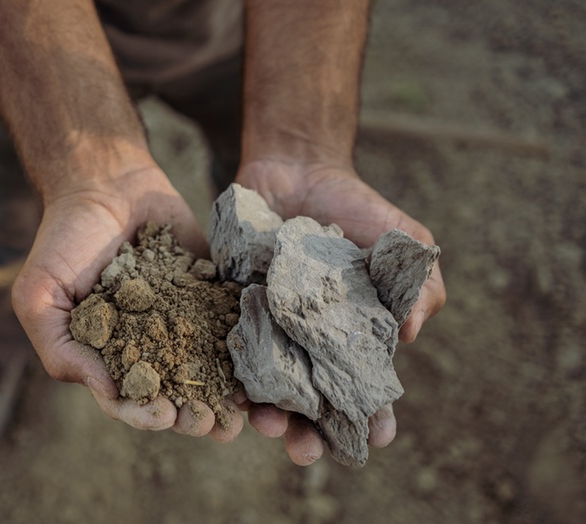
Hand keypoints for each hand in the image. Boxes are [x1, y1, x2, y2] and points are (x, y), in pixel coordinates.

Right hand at [11, 168, 243, 440]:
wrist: (105, 184)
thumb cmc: (63, 241)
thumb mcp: (39, 296)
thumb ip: (61, 347)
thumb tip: (108, 391)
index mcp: (106, 355)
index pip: (127, 399)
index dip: (144, 413)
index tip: (163, 414)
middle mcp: (146, 346)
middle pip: (174, 394)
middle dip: (192, 415)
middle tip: (209, 424)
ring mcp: (181, 322)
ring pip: (207, 372)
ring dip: (224, 398)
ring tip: (240, 414)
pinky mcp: (210, 295)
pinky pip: (231, 327)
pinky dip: (246, 351)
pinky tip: (259, 369)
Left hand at [233, 158, 446, 464]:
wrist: (297, 170)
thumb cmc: (358, 209)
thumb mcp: (405, 242)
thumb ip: (420, 285)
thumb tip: (411, 333)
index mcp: (350, 339)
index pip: (362, 390)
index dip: (371, 419)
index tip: (377, 439)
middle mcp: (306, 344)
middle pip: (308, 403)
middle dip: (309, 433)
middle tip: (305, 452)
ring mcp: (267, 330)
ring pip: (264, 386)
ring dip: (266, 413)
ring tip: (267, 425)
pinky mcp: (230, 310)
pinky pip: (224, 348)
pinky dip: (225, 372)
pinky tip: (229, 390)